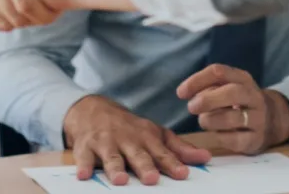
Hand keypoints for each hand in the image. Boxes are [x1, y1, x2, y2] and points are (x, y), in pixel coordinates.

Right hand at [62, 95, 211, 185]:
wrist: (92, 109)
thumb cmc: (129, 128)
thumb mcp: (155, 134)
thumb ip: (179, 148)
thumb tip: (205, 158)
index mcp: (146, 137)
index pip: (162, 153)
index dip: (172, 163)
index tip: (183, 174)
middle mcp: (127, 139)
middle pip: (137, 155)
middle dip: (144, 166)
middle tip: (151, 178)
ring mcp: (105, 142)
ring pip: (111, 157)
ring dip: (115, 167)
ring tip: (120, 180)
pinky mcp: (85, 147)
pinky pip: (83, 157)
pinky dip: (83, 166)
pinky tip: (84, 175)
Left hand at [175, 65, 288, 154]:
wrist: (273, 120)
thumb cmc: (240, 101)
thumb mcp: (229, 87)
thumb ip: (209, 87)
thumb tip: (185, 93)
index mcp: (243, 78)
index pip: (218, 72)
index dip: (196, 80)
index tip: (181, 93)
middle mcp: (253, 96)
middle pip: (231, 92)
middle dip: (207, 100)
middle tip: (191, 107)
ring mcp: (258, 118)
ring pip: (232, 118)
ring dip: (210, 120)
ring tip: (203, 121)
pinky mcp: (256, 139)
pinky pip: (234, 139)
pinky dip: (220, 137)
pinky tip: (217, 133)